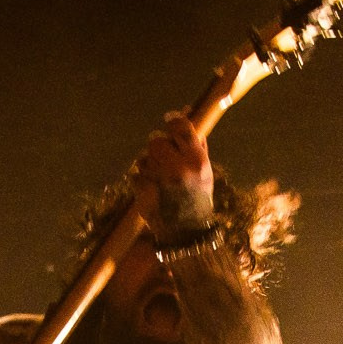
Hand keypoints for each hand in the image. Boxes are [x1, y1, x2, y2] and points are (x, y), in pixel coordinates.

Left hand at [131, 111, 213, 235]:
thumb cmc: (197, 197)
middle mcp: (176, 167)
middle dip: (159, 147)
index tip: (169, 118)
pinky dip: (143, 178)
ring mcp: (157, 178)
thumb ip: (195, 142)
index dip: (173, 120)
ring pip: (144, 157)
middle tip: (166, 158)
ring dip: (150, 163)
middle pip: (157, 141)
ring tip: (161, 178)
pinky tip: (154, 189)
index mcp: (196, 160)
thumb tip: (185, 112)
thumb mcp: (205, 170)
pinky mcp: (142, 189)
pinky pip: (137, 172)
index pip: (181, 127)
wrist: (185, 230)